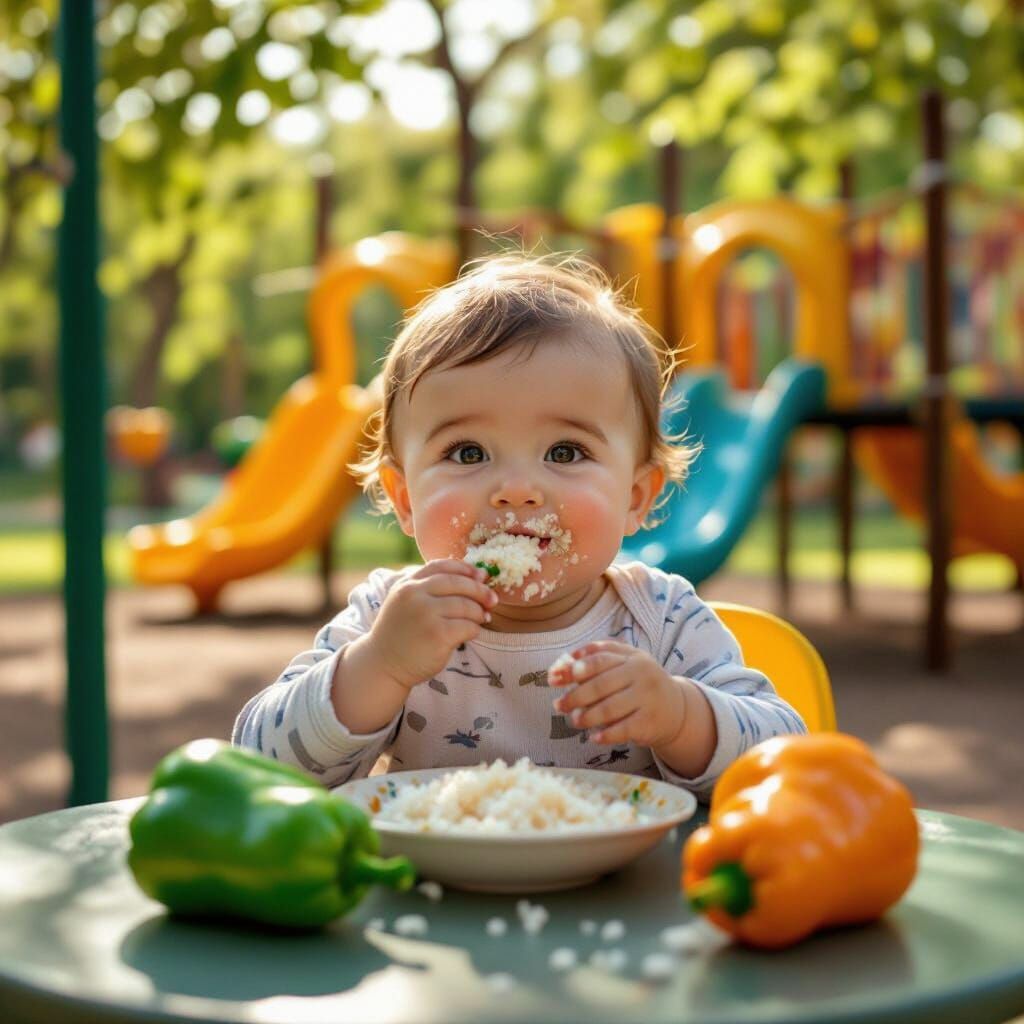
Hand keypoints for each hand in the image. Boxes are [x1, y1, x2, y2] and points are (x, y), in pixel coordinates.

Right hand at [366, 560, 497, 689]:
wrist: (382, 665)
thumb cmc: (400, 634)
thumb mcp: (405, 602)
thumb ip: (428, 588)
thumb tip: (475, 578)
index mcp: (407, 584)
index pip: (441, 566)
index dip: (465, 569)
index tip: (481, 576)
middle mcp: (415, 595)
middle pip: (458, 583)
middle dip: (480, 590)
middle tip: (492, 599)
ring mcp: (426, 614)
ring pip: (466, 605)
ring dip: (479, 612)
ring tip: (482, 618)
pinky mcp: (438, 635)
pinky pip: (468, 626)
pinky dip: (475, 629)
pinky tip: (472, 633)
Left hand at [548, 641, 686, 747]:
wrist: (677, 709)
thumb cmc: (639, 684)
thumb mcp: (623, 665)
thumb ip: (593, 660)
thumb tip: (557, 668)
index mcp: (632, 657)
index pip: (598, 659)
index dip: (573, 669)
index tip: (554, 678)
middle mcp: (642, 674)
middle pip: (601, 685)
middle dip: (575, 696)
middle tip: (559, 705)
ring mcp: (647, 698)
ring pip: (610, 708)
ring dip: (587, 717)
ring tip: (575, 721)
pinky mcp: (650, 722)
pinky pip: (623, 729)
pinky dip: (606, 735)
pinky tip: (594, 737)